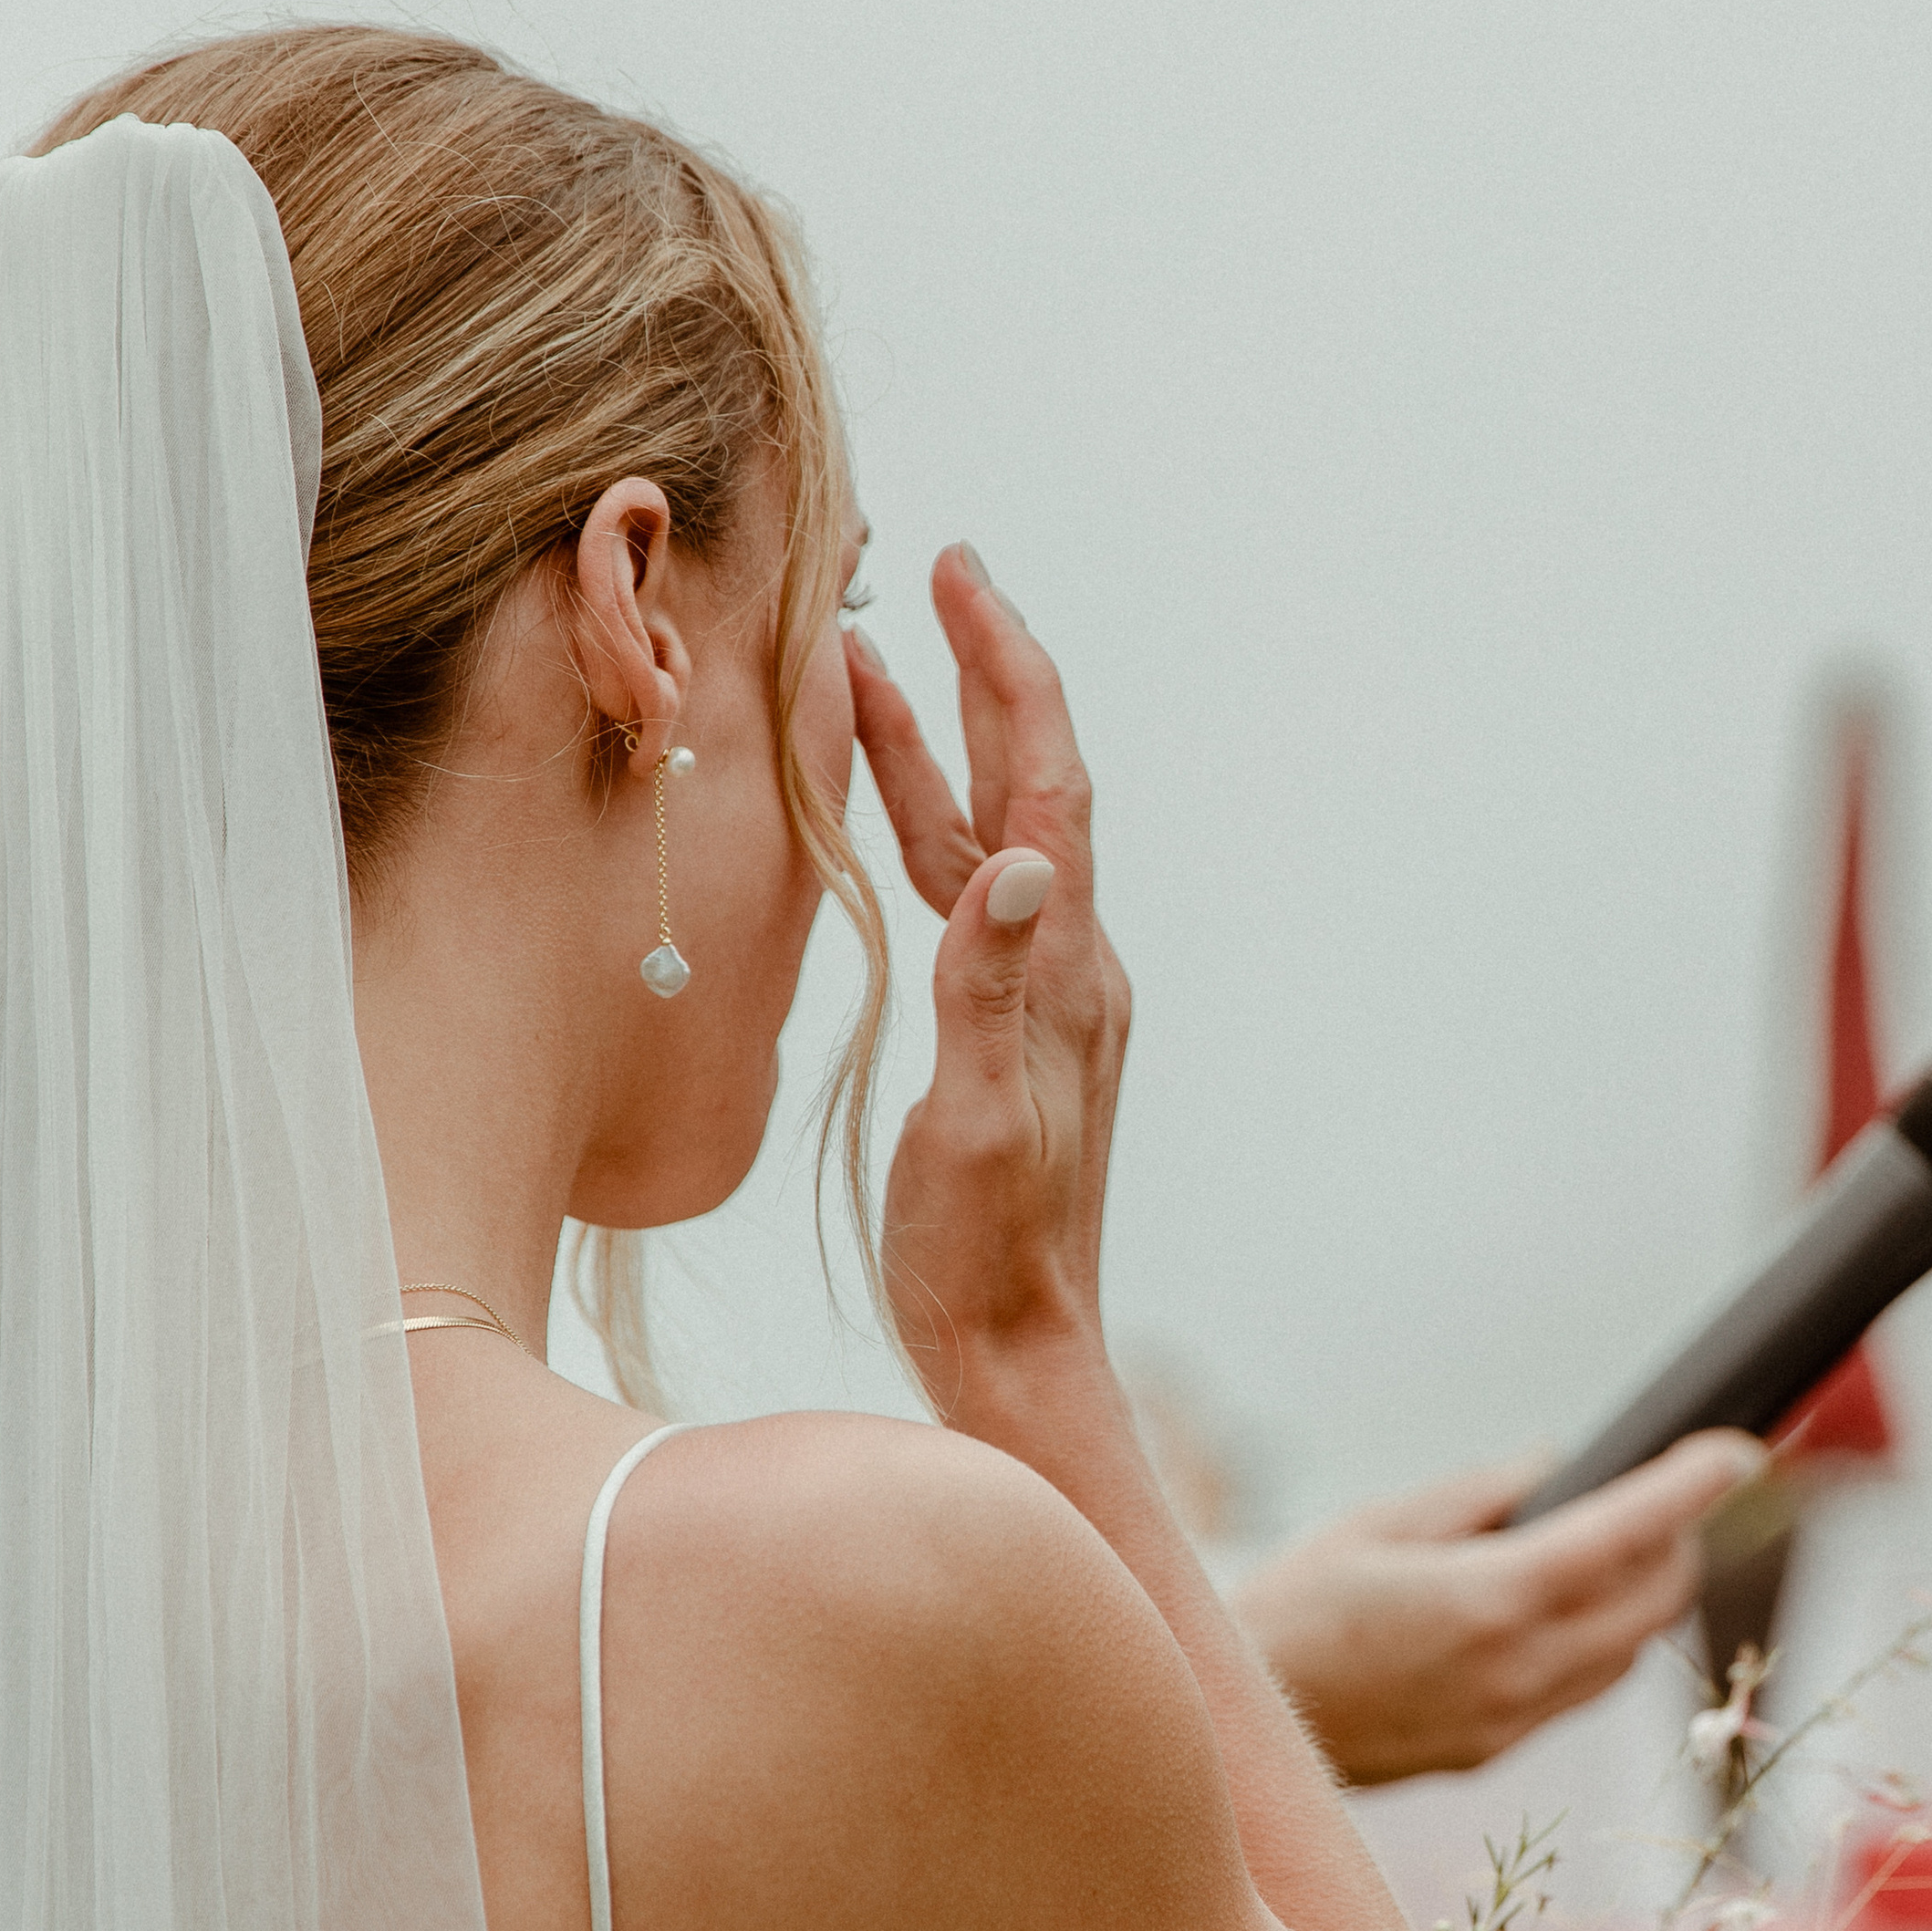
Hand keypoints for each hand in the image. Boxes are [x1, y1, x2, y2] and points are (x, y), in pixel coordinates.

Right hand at [848, 550, 1127, 1412]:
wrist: (1016, 1353)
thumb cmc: (987, 1256)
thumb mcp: (981, 1123)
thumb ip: (988, 991)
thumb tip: (1011, 864)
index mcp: (1065, 972)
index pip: (1045, 788)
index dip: (1009, 676)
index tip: (970, 584)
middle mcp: (1066, 966)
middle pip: (1027, 786)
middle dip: (984, 676)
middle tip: (945, 577)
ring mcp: (1039, 996)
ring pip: (984, 837)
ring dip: (936, 749)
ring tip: (865, 669)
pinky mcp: (1004, 1031)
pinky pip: (961, 898)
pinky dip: (923, 832)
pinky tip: (885, 810)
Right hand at [1231, 1434, 1764, 1785]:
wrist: (1236, 1731)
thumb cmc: (1291, 1611)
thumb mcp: (1377, 1526)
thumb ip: (1479, 1497)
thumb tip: (1552, 1466)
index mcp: (1489, 1598)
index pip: (1629, 1534)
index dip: (1693, 1486)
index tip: (1737, 1453)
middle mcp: (1517, 1668)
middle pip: (1652, 1604)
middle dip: (1680, 1546)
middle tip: (1677, 1502)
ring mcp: (1510, 1719)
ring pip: (1626, 1657)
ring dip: (1641, 1602)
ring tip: (1621, 1555)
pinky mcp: (1493, 1751)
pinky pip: (1578, 1692)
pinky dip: (1595, 1645)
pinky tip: (1561, 1614)